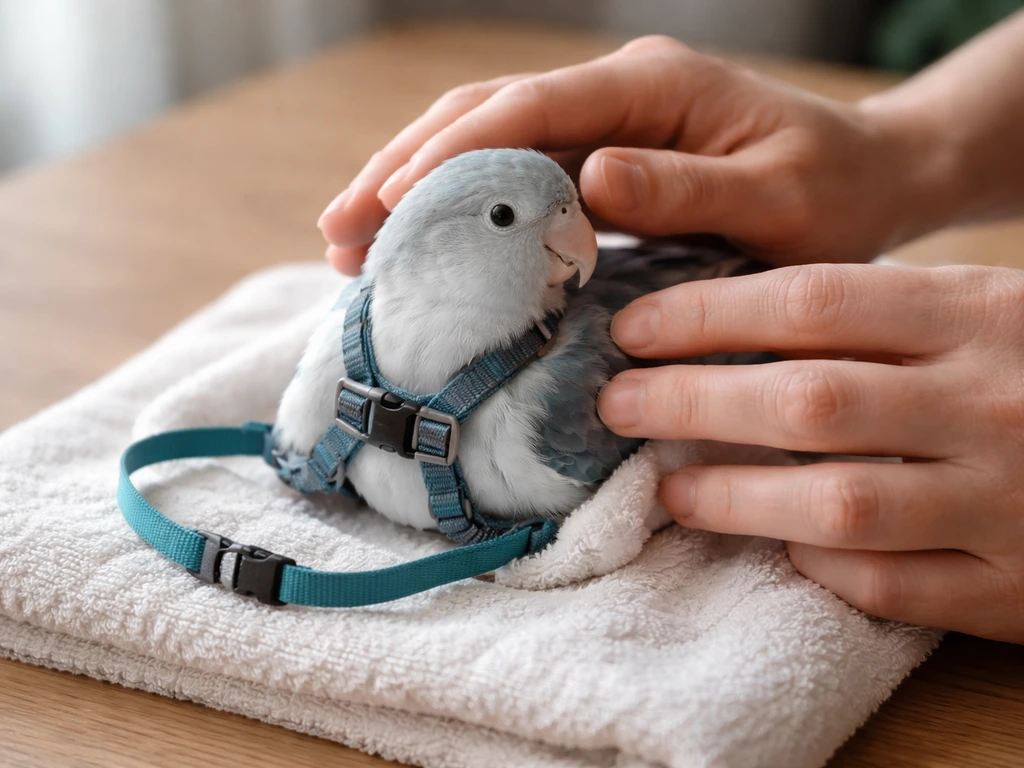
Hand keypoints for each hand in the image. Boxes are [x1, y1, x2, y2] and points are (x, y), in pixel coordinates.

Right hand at [317, 36, 947, 274]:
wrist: (868, 177)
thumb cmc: (833, 195)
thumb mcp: (779, 201)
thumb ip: (689, 190)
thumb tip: (590, 177)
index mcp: (653, 88)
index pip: (529, 109)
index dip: (451, 155)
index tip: (385, 202)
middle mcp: (616, 92)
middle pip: (482, 115)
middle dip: (402, 169)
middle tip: (335, 232)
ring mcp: (604, 119)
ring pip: (484, 138)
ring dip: (411, 185)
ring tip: (348, 240)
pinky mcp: (601, 152)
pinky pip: (512, 168)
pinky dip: (457, 204)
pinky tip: (419, 241)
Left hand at [597, 263, 1023, 641]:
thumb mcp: (979, 312)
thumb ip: (877, 318)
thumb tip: (723, 334)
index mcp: (979, 312)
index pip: (809, 301)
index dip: (704, 314)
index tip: (633, 328)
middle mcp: (993, 400)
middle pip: (807, 399)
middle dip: (691, 402)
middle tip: (616, 405)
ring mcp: (1009, 498)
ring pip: (842, 500)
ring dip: (735, 497)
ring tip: (669, 489)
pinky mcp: (1020, 584)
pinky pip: (897, 584)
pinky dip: (827, 565)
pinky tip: (786, 546)